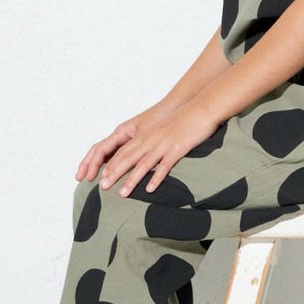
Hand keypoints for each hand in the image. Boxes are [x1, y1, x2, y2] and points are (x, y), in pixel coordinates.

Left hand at [95, 100, 218, 197]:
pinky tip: (149, 189)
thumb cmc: (184, 118)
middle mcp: (151, 139)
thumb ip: (153, 138)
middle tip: (103, 187)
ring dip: (131, 180)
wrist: (202, 109)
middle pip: (127, 158)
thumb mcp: (163, 127)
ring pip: (142, 165)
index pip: (124, 151)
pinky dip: (155, 178)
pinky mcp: (177, 149)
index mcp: (146, 134)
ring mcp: (163, 144)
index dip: (112, 164)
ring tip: (121, 194)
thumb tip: (147, 150)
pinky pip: (164, 166)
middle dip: (114, 174)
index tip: (102, 177)